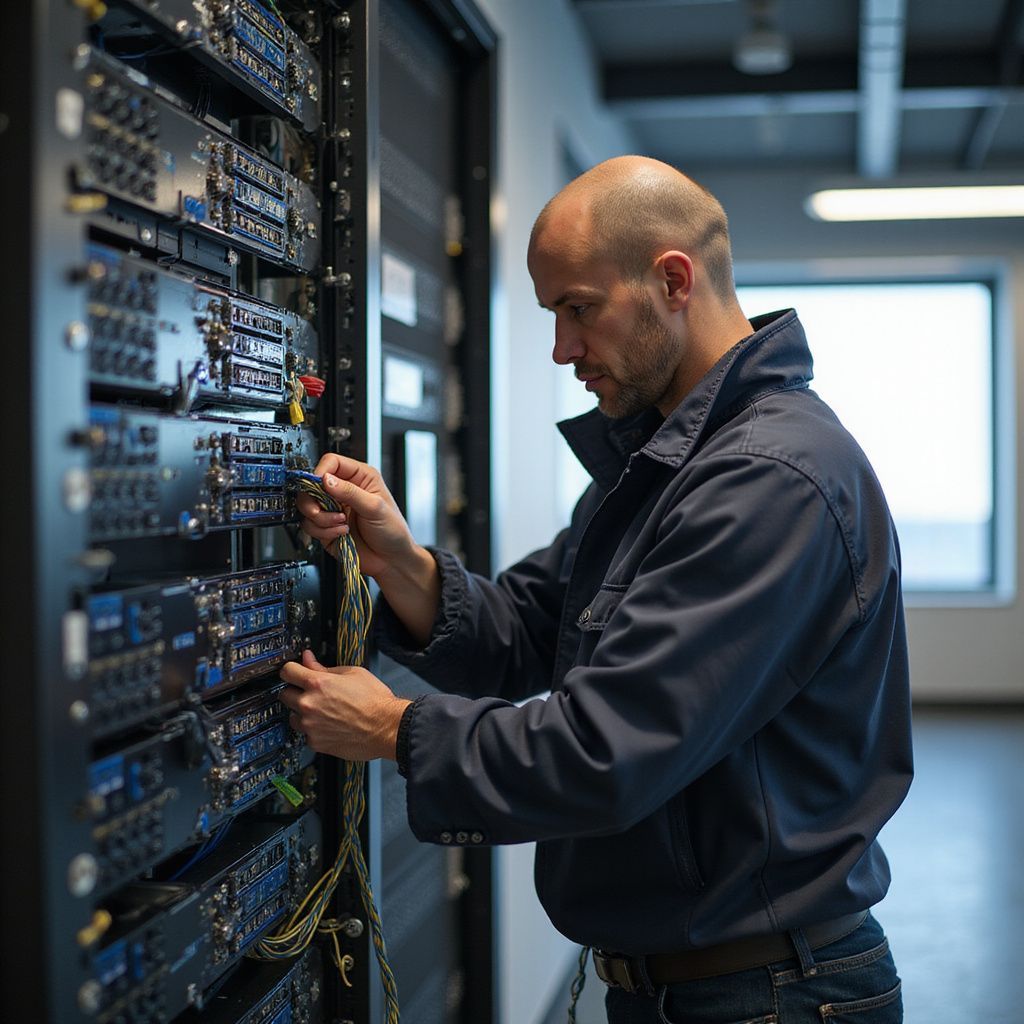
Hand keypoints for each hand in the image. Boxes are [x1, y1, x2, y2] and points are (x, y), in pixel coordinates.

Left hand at [278, 650, 410, 760]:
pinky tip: (329, 725)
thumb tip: (309, 659)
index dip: (291, 670)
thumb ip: (325, 667)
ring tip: (322, 712)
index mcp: (317, 683)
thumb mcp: (352, 673)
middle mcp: (309, 705)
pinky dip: (313, 730)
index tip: (293, 672)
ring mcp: (310, 726)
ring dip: (302, 713)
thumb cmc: (375, 701)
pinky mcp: (315, 743)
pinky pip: (305, 734)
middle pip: (284, 694)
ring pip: (292, 716)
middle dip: (296, 692)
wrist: (387, 727)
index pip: (287, 672)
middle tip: (311, 693)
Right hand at [296, 453, 415, 582]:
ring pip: (307, 506)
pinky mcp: (326, 527)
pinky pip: (310, 525)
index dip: (321, 472)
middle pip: (312, 484)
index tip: (320, 485)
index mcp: (360, 477)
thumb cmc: (393, 531)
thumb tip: (327, 480)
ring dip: (321, 518)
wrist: (391, 561)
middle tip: (321, 509)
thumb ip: (350, 492)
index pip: (331, 462)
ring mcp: (333, 509)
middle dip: (314, 499)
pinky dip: (322, 531)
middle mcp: (344, 491)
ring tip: (341, 523)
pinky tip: (341, 533)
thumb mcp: (375, 508)